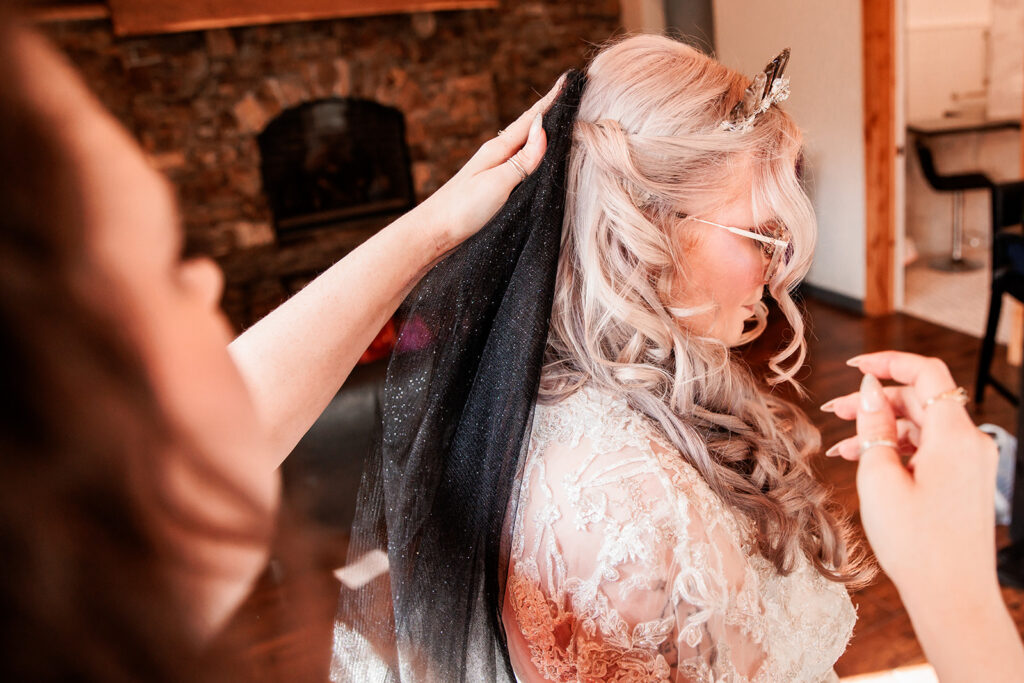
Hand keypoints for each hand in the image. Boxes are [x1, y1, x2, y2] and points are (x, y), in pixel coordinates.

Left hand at [417, 74, 565, 252]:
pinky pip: (522, 163)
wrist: (434, 233)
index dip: (552, 101)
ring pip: (526, 145)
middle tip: (572, 93)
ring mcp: (495, 171)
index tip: (569, 80)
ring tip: (562, 118)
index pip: (531, 120)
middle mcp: (497, 156)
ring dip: (544, 132)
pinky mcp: (494, 188)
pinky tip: (540, 157)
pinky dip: (536, 154)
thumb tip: (543, 129)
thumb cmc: (463, 209)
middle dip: (551, 111)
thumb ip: (523, 159)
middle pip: (529, 128)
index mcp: (498, 150)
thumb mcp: (497, 183)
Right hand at [819, 351, 998, 601]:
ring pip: (922, 426)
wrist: (953, 597)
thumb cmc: (916, 543)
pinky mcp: (966, 481)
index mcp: (955, 436)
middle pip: (920, 400)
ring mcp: (971, 463)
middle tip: (833, 412)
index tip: (853, 365)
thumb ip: (874, 425)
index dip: (888, 362)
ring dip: (881, 427)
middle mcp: (971, 443)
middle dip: (875, 400)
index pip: (926, 373)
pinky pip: (929, 449)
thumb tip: (869, 389)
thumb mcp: (880, 478)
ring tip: (842, 443)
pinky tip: (864, 462)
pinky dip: (897, 448)